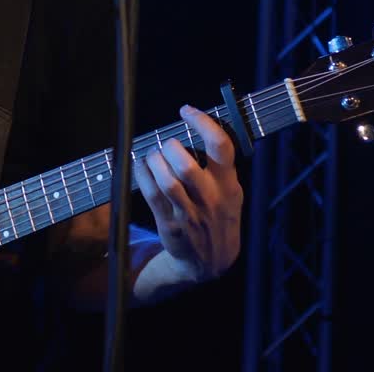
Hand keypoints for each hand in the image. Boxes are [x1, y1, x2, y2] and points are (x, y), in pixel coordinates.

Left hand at [132, 104, 243, 282]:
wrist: (211, 262)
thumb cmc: (219, 217)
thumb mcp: (231, 194)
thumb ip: (221, 168)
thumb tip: (200, 130)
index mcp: (229, 186)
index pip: (221, 147)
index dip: (203, 123)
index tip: (187, 111)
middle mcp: (211, 199)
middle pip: (187, 165)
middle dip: (171, 148)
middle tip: (167, 144)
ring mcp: (190, 213)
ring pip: (167, 180)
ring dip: (154, 160)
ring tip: (153, 154)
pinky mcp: (171, 224)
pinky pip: (152, 194)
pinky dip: (143, 175)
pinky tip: (141, 166)